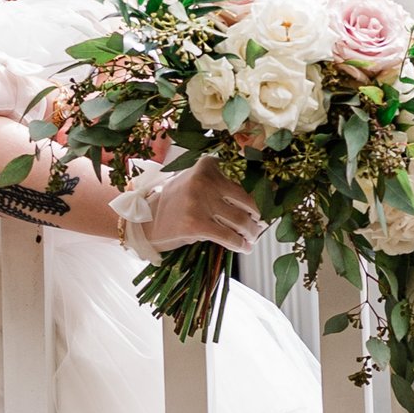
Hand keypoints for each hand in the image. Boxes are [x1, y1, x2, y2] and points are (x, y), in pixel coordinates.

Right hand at [125, 161, 259, 255]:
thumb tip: (256, 200)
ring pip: (240, 219)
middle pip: (246, 199)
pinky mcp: (195, 224)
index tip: (269, 202)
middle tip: (260, 224)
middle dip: (258, 215)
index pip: (244, 177)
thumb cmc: (175, 202)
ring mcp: (199, 201)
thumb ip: (220, 184)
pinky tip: (244, 247)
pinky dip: (240, 244)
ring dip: (251, 232)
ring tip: (252, 237)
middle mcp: (203, 180)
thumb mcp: (194, 182)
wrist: (144, 220)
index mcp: (206, 165)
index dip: (261, 192)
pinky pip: (228, 236)